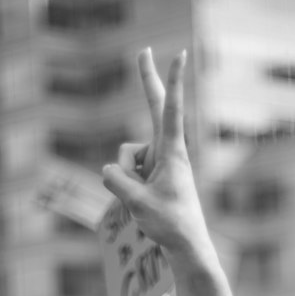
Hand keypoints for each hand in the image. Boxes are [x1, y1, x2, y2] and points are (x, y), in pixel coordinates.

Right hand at [101, 51, 216, 270]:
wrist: (186, 245)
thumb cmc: (169, 224)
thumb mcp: (137, 202)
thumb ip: (116, 181)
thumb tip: (108, 170)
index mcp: (172, 152)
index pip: (171, 109)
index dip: (172, 81)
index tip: (179, 54)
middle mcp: (166, 150)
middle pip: (153, 109)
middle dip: (146, 80)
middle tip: (143, 50)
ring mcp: (157, 160)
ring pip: (125, 158)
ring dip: (126, 179)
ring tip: (146, 201)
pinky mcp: (150, 172)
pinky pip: (124, 172)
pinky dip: (126, 186)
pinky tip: (142, 202)